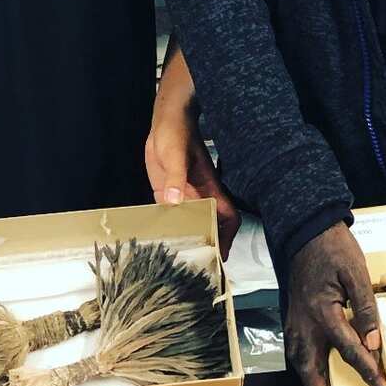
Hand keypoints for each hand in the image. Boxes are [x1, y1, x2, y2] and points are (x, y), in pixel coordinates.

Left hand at [145, 120, 241, 258]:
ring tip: (176, 260)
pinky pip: (170, 213)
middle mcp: (198, 195)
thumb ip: (175, 177)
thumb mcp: (175, 154)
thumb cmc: (177, 133)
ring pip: (189, 221)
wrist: (166, 120)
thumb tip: (174, 202)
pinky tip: (158, 238)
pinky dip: (167, 225)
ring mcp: (182, 194)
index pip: (227, 215)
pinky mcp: (167, 191)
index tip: (221, 255)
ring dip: (186, 237)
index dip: (228, 235)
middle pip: (209, 223)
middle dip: (207, 243)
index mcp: (208, 187)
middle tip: (197, 265)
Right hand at [284, 222, 385, 385]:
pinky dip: (305, 372)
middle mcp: (304, 324)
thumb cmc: (333, 249)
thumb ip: (366, 309)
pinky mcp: (292, 318)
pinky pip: (297, 354)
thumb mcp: (356, 273)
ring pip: (300, 366)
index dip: (369, 376)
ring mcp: (294, 322)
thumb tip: (374, 344)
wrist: (305, 231)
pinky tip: (314, 378)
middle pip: (311, 372)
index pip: (350, 353)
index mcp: (323, 312)